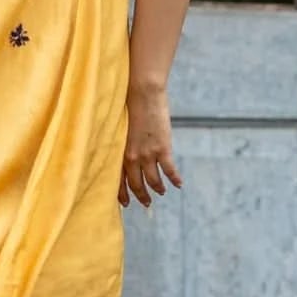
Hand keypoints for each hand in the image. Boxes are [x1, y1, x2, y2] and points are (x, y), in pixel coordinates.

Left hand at [118, 81, 181, 208]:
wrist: (142, 93)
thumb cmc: (129, 105)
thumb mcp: (121, 127)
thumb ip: (123, 142)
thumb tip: (126, 150)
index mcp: (119, 151)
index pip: (118, 179)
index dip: (122, 193)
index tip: (125, 203)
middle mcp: (131, 157)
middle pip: (136, 184)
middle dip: (141, 196)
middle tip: (146, 203)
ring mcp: (147, 154)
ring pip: (153, 181)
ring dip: (158, 189)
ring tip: (162, 192)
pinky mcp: (162, 148)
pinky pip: (169, 170)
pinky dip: (175, 179)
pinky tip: (179, 184)